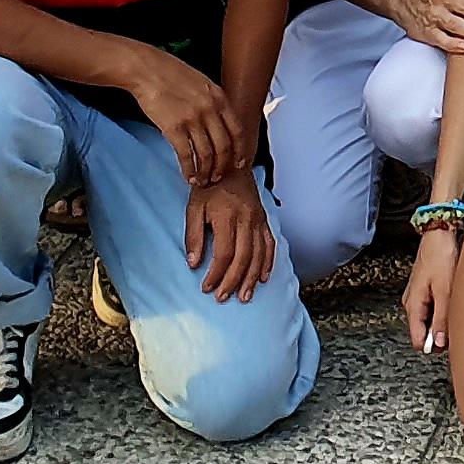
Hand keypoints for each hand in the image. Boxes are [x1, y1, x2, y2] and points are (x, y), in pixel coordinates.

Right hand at [121, 47, 254, 185]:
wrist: (146, 69)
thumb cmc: (171, 73)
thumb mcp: (202, 82)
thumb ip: (213, 101)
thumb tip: (219, 120)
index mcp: (219, 97)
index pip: (237, 130)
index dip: (240, 150)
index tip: (240, 162)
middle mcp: (210, 109)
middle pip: (224, 146)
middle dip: (223, 166)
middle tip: (219, 177)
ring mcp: (193, 119)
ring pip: (207, 154)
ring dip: (207, 172)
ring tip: (204, 181)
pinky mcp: (174, 128)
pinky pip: (186, 155)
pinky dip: (190, 170)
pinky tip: (189, 177)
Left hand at [186, 170, 277, 304]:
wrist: (230, 164)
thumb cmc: (208, 187)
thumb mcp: (193, 208)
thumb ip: (193, 236)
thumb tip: (193, 263)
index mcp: (227, 216)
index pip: (224, 253)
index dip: (215, 274)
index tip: (206, 287)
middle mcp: (246, 219)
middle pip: (243, 257)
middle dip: (233, 281)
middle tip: (222, 298)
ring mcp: (258, 219)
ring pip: (259, 254)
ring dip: (251, 278)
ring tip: (244, 296)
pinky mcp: (264, 219)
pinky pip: (270, 244)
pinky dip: (268, 263)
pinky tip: (263, 277)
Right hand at [404, 221, 462, 353]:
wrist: (439, 233)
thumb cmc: (440, 257)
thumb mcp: (444, 291)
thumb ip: (441, 319)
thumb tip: (438, 343)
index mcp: (413, 305)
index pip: (417, 339)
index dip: (432, 345)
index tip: (449, 343)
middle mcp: (412, 302)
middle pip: (423, 330)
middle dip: (439, 332)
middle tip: (457, 323)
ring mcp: (418, 295)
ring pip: (429, 319)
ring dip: (442, 319)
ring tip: (456, 308)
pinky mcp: (426, 288)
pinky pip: (432, 307)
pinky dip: (442, 309)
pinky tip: (453, 300)